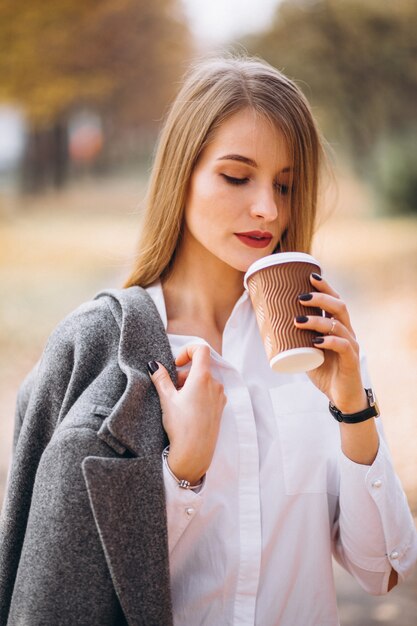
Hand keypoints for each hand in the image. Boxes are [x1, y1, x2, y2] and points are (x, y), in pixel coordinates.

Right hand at [148, 344, 225, 484]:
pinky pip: (210, 392)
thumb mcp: (167, 399)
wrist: (194, 452)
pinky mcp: (220, 407)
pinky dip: (199, 394)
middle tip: (172, 388)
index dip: (187, 351)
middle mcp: (215, 384)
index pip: (201, 349)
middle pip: (200, 367)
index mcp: (202, 377)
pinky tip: (189, 409)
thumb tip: (154, 365)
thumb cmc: (181, 425)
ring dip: (191, 384)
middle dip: (184, 373)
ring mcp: (220, 396)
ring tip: (179, 401)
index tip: (176, 363)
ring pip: (205, 380)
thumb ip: (161, 378)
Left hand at [294, 273, 366, 412]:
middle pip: (339, 306)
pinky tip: (317, 341)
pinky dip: (329, 341)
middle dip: (320, 298)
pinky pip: (343, 345)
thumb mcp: (307, 352)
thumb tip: (271, 326)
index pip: (335, 301)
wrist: (342, 397)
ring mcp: (351, 345)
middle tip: (300, 298)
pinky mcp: (351, 360)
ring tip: (298, 321)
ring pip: (338, 324)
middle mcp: (347, 332)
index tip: (310, 276)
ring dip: (317, 320)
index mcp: (338, 327)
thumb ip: (296, 339)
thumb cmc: (325, 372)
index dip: (324, 287)